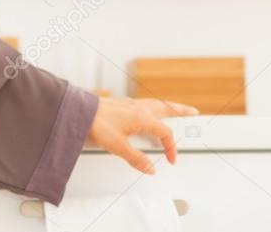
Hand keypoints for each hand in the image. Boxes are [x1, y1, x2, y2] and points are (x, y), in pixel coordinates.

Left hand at [85, 96, 199, 173]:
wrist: (78, 111)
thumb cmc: (95, 124)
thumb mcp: (118, 146)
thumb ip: (136, 158)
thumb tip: (151, 168)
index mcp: (142, 117)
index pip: (165, 133)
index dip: (171, 148)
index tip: (171, 159)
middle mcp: (138, 107)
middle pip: (165, 108)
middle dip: (180, 111)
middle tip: (193, 112)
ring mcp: (129, 103)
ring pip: (155, 103)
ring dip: (167, 106)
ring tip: (175, 108)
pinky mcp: (121, 103)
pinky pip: (144, 102)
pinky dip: (153, 104)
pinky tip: (148, 109)